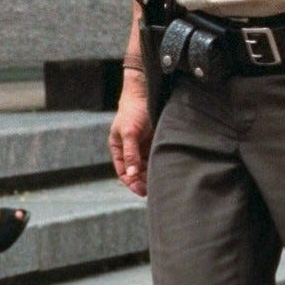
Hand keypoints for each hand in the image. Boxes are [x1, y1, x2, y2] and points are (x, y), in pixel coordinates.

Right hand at [109, 81, 153, 196]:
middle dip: (143, 181)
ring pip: (147, 166)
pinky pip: (155, 158)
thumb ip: (130, 154)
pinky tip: (166, 170)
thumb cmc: (132, 112)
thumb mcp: (129, 133)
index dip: (131, 182)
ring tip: (161, 183)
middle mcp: (130, 150)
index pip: (123, 171)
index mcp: (118, 149)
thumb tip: (132, 174)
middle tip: (154, 190)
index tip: (141, 190)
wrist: (146, 94)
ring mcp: (142, 147)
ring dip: (152, 175)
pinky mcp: (154, 142)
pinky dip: (159, 165)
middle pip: (136, 172)